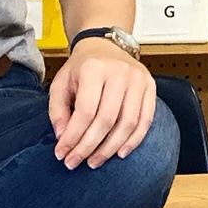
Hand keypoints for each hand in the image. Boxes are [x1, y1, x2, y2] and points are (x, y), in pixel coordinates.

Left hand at [48, 39, 155, 170]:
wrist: (105, 45)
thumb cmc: (82, 67)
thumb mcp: (61, 83)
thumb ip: (57, 111)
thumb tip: (63, 138)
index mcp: (93, 68)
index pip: (85, 111)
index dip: (73, 137)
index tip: (62, 153)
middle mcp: (119, 72)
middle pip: (106, 120)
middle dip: (89, 147)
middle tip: (75, 162)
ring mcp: (138, 79)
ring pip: (127, 124)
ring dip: (110, 149)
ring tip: (95, 161)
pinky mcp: (150, 87)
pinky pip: (145, 121)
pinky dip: (133, 141)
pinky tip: (119, 153)